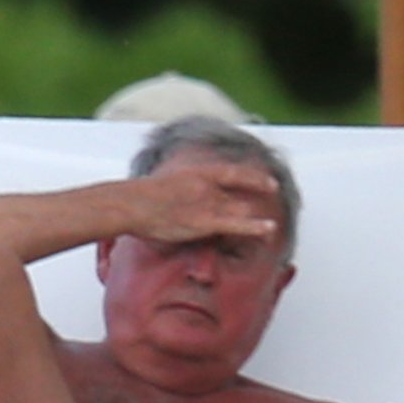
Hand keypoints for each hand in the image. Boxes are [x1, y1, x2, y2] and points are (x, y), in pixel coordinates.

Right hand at [130, 163, 280, 246]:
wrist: (127, 205)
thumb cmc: (139, 198)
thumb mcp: (165, 185)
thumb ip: (182, 189)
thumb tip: (186, 197)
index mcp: (196, 173)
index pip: (232, 173)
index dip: (254, 178)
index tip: (272, 182)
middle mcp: (206, 185)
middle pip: (240, 195)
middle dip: (258, 203)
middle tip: (276, 208)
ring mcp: (206, 203)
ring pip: (241, 209)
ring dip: (257, 217)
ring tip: (275, 227)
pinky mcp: (204, 221)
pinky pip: (237, 224)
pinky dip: (256, 226)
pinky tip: (271, 229)